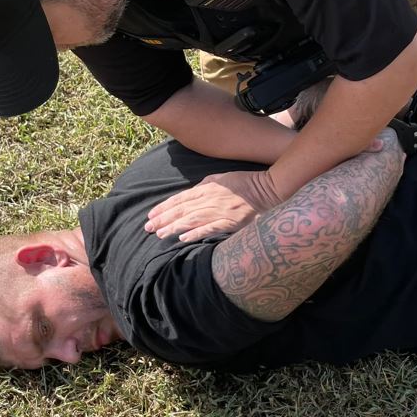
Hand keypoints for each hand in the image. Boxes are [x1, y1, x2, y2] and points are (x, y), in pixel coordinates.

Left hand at [144, 170, 283, 241]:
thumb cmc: (245, 183)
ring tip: (160, 234)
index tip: (151, 215)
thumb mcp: (222, 178)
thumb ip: (206, 185)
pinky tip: (183, 238)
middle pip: (182, 210)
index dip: (164, 207)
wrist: (268, 189)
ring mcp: (221, 211)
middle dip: (163, 219)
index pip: (180, 199)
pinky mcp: (231, 222)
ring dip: (174, 227)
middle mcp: (211, 199)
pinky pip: (210, 229)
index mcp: (207, 187)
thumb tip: (191, 194)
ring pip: (192, 220)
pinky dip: (196, 233)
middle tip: (148, 228)